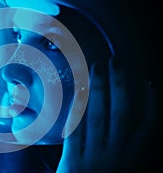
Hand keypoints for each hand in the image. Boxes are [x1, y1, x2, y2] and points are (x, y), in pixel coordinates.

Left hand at [57, 58, 158, 172]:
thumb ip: (140, 151)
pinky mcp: (73, 164)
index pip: (150, 123)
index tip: (146, 82)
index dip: (150, 101)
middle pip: (121, 112)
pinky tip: (76, 94)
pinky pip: (75, 132)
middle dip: (119, 85)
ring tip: (95, 69)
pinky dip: (76, 111)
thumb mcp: (135, 169)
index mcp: (138, 159)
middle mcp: (120, 155)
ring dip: (98, 90)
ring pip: (97, 117)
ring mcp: (96, 159)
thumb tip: (147, 127)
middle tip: (114, 61)